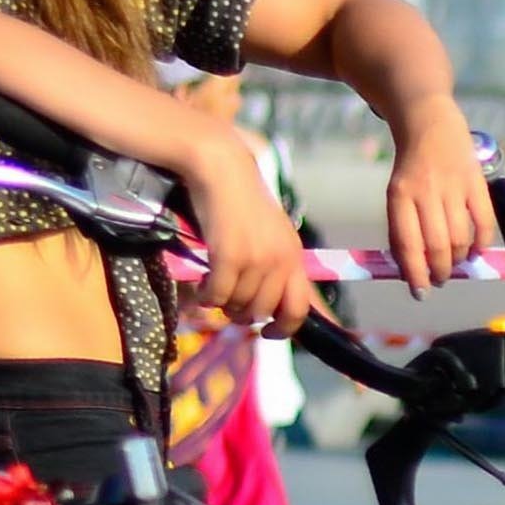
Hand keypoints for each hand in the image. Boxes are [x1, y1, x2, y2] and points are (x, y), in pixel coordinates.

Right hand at [185, 132, 318, 337]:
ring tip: (214, 289)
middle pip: (264, 312)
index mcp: (294, 256)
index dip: (286, 328)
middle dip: (244, 315)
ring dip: (223, 304)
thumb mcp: (272, 235)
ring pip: (239, 306)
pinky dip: (207, 297)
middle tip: (229, 305)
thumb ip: (276, 265)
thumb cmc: (242, 202)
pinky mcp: (230, 256)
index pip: (301, 306)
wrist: (222, 170)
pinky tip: (202, 287)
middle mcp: (281, 261)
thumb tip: (274, 303)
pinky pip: (218, 295)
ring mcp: (257, 259)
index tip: (270, 334)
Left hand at [378, 102, 496, 291]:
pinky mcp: (475, 182)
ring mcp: (453, 186)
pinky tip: (475, 249)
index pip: (407, 244)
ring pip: (459, 237)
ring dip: (459, 258)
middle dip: (440, 270)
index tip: (420, 291)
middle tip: (440, 279)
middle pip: (437, 245)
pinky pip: (483, 222)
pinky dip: (481, 242)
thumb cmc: (412, 167)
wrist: (429, 122)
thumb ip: (404, 225)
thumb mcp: (397, 193)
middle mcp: (426, 192)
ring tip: (456, 263)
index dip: (414, 273)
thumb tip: (412, 267)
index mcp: (399, 195)